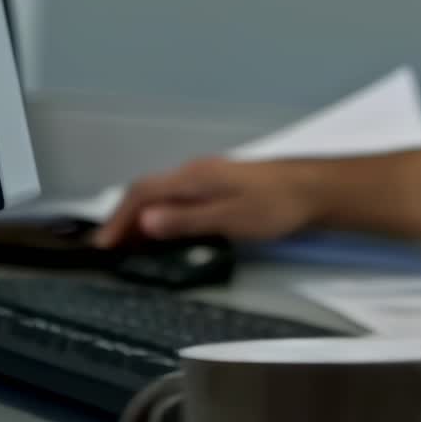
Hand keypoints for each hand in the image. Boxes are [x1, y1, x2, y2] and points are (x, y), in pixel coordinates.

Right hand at [93, 158, 321, 247]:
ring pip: (166, 195)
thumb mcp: (231, 218)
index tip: (103, 245)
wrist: (317, 190)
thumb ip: (187, 220)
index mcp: (195, 177)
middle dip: (126, 219)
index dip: (118, 218)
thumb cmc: (278, 205)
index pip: (143, 193)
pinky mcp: (226, 186)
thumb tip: (144, 222)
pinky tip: (170, 233)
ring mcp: (213, 177)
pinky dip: (166, 216)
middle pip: (150, 192)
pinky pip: (182, 199)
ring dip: (145, 218)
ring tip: (133, 246)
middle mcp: (198, 172)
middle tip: (112, 249)